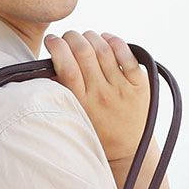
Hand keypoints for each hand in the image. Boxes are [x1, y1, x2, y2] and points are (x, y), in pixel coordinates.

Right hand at [43, 31, 149, 163]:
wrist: (127, 151)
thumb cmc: (97, 135)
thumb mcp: (75, 119)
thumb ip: (62, 96)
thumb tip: (48, 68)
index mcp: (83, 104)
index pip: (66, 66)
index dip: (57, 46)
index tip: (52, 41)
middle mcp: (102, 95)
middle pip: (84, 51)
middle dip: (72, 37)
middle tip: (67, 38)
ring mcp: (122, 88)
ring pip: (103, 48)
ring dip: (90, 37)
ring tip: (84, 39)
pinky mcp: (139, 84)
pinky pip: (127, 53)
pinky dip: (114, 41)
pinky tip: (105, 40)